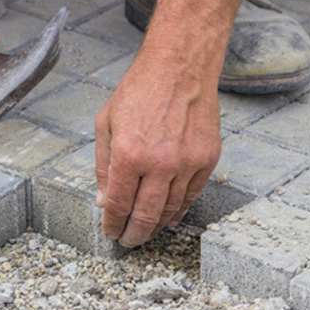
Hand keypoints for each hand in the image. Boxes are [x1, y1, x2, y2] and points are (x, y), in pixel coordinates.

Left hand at [94, 47, 221, 247]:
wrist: (179, 68)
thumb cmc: (139, 91)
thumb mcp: (106, 124)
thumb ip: (103, 167)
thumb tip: (104, 201)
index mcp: (129, 154)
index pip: (118, 205)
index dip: (112, 225)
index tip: (111, 232)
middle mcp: (160, 163)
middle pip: (145, 216)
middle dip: (134, 235)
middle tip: (128, 241)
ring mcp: (187, 163)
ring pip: (170, 211)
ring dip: (155, 227)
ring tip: (145, 232)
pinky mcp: (207, 160)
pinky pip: (191, 197)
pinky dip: (178, 212)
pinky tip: (168, 218)